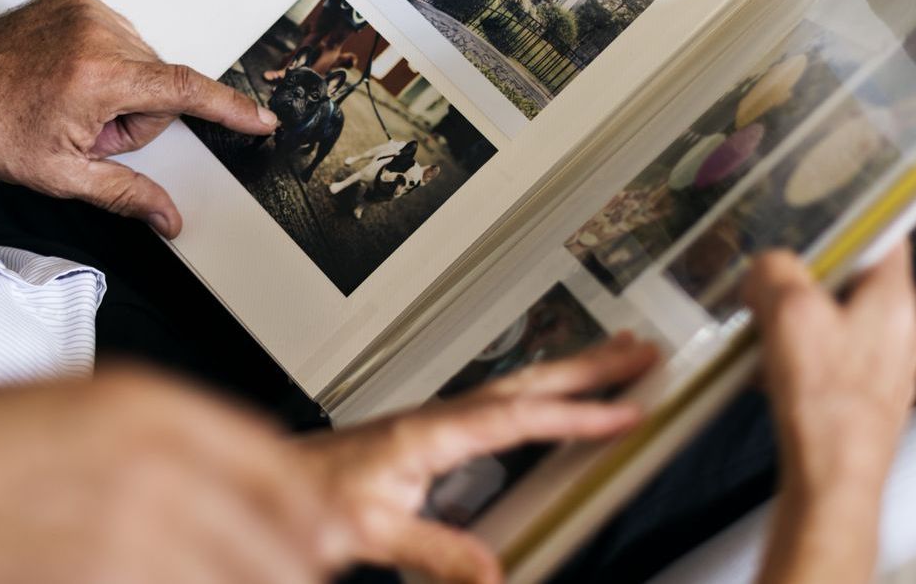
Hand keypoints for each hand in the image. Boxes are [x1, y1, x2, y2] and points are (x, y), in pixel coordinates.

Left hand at [0, 0, 276, 237]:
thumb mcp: (60, 175)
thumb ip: (125, 195)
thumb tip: (168, 219)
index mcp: (97, 77)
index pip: (184, 90)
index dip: (229, 108)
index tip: (262, 119)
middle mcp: (98, 33)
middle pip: (157, 84)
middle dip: (133, 115)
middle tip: (84, 131)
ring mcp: (86, 10)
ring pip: (140, 62)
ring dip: (118, 89)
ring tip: (68, 102)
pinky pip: (118, 38)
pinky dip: (103, 63)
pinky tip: (65, 78)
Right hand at [0, 367, 330, 583]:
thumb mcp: (77, 408)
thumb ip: (165, 441)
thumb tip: (240, 484)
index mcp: (149, 407)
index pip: (277, 469)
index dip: (307, 515)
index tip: (324, 536)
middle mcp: (150, 465)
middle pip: (273, 544)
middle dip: (288, 570)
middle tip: (292, 575)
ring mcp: (122, 534)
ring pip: (235, 583)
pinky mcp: (90, 581)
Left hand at [298, 335, 657, 583]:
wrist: (274, 484)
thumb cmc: (310, 500)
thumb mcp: (370, 532)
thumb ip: (434, 549)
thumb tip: (494, 569)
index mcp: (428, 432)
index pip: (517, 417)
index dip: (575, 414)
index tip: (625, 411)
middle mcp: (437, 416)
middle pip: (527, 382)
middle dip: (588, 366)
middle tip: (641, 353)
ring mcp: (437, 420)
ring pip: (516, 385)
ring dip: (568, 370)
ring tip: (615, 356)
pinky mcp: (433, 432)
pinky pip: (501, 403)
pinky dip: (539, 392)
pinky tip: (552, 399)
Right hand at [745, 244, 915, 583]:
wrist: (833, 482)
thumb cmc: (826, 405)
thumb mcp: (790, 314)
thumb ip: (776, 272)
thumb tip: (767, 269)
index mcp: (896, 299)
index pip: (886, 233)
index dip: (851, 216)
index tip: (819, 210)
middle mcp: (901, 331)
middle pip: (854, 278)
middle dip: (807, 277)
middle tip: (770, 281)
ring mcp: (887, 367)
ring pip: (840, 320)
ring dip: (799, 320)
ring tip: (765, 331)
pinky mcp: (867, 398)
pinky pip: (832, 359)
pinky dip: (801, 356)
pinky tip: (772, 372)